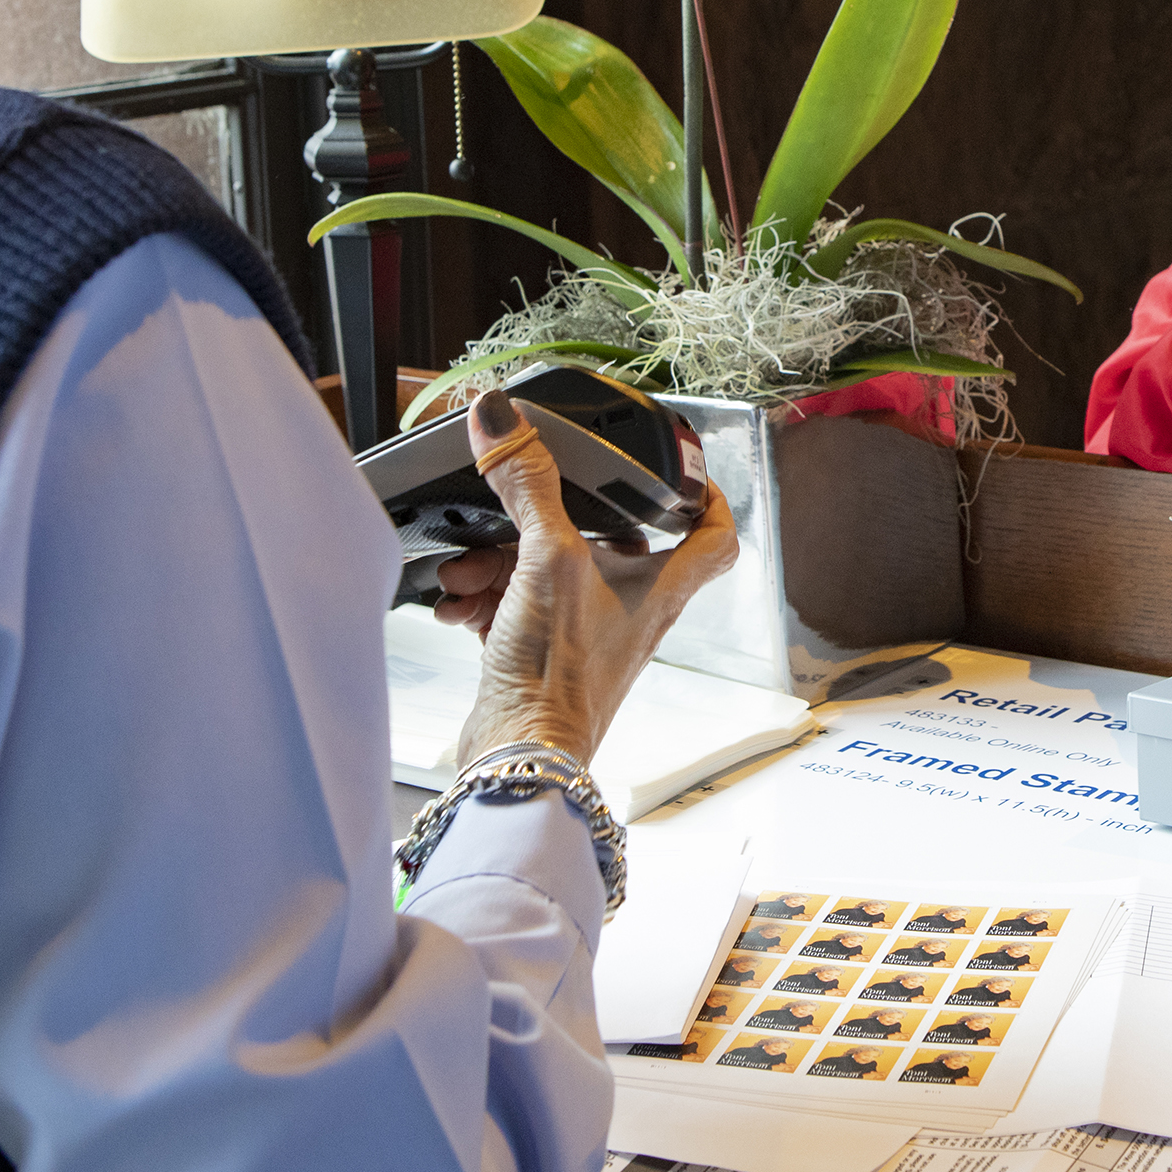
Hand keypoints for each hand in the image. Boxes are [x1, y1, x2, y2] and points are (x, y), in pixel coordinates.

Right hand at [433, 391, 738, 766]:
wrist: (518, 754)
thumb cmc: (558, 677)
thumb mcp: (546, 557)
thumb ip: (527, 483)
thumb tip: (501, 418)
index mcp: (659, 584)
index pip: (713, 533)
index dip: (705, 495)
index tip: (679, 469)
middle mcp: (631, 608)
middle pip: (602, 542)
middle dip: (540, 523)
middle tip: (505, 518)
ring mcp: (587, 633)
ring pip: (545, 572)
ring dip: (497, 564)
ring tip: (467, 572)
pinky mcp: (543, 655)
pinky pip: (515, 606)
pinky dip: (484, 598)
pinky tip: (458, 603)